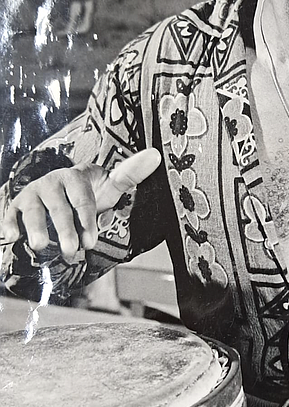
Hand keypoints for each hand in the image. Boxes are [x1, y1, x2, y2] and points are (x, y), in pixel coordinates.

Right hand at [0, 148, 161, 260]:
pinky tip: (12, 238)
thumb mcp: (111, 186)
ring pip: (34, 210)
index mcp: (76, 177)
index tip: (91, 242)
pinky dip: (10, 225)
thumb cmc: (90, 194)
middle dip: (65, 229)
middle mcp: (52, 182)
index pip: (83, 199)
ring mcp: (33, 193)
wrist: (64, 194)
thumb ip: (130, 174)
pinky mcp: (17, 206)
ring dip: (37, 228)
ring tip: (41, 246)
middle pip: (59, 207)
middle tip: (71, 251)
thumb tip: (156, 155)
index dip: (87, 220)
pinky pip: (11, 214)